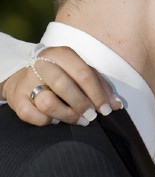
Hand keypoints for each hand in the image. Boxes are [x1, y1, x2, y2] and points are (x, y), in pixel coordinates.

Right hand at [2, 47, 121, 125]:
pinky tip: (55, 120)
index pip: (83, 73)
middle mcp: (42, 64)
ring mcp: (27, 81)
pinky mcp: (16, 98)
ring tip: (78, 120)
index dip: (97, 94)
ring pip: (47, 102)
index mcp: (61, 54)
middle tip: (92, 117)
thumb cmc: (61, 78)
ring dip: (67, 115)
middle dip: (82, 105)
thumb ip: (99, 86)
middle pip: (64, 85)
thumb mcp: (80, 74)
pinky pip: (33, 115)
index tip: (107, 109)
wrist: (24, 78)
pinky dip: (47, 121)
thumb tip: (117, 105)